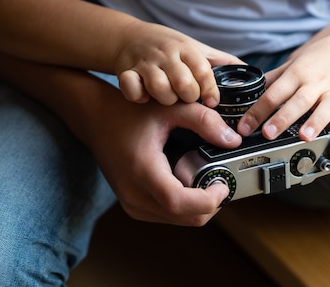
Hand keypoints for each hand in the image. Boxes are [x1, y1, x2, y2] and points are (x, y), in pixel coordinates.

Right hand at [88, 89, 241, 225]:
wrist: (96, 119)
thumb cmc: (129, 112)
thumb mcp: (169, 108)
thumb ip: (203, 120)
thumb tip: (233, 140)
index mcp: (142, 170)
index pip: (179, 203)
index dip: (208, 200)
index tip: (224, 184)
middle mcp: (133, 194)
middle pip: (183, 217)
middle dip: (210, 205)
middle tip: (222, 182)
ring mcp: (131, 203)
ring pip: (177, 221)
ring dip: (198, 207)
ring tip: (208, 181)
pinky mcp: (132, 206)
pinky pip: (166, 216)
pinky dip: (184, 207)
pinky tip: (191, 185)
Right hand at [115, 21, 241, 106]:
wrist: (130, 37)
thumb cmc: (169, 47)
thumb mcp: (196, 49)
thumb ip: (221, 61)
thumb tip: (250, 72)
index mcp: (186, 49)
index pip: (203, 71)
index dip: (210, 90)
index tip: (212, 102)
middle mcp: (166, 54)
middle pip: (184, 84)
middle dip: (189, 97)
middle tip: (187, 99)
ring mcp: (145, 63)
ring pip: (160, 89)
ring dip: (167, 99)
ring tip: (169, 99)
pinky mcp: (127, 72)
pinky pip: (132, 89)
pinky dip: (139, 96)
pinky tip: (144, 98)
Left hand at [239, 31, 329, 148]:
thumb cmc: (324, 55)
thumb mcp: (296, 62)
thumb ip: (275, 77)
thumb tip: (251, 89)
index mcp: (298, 73)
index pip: (273, 93)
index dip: (257, 110)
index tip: (244, 127)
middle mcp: (316, 83)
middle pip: (297, 101)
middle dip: (282, 118)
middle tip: (268, 133)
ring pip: (324, 109)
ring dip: (314, 123)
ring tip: (304, 137)